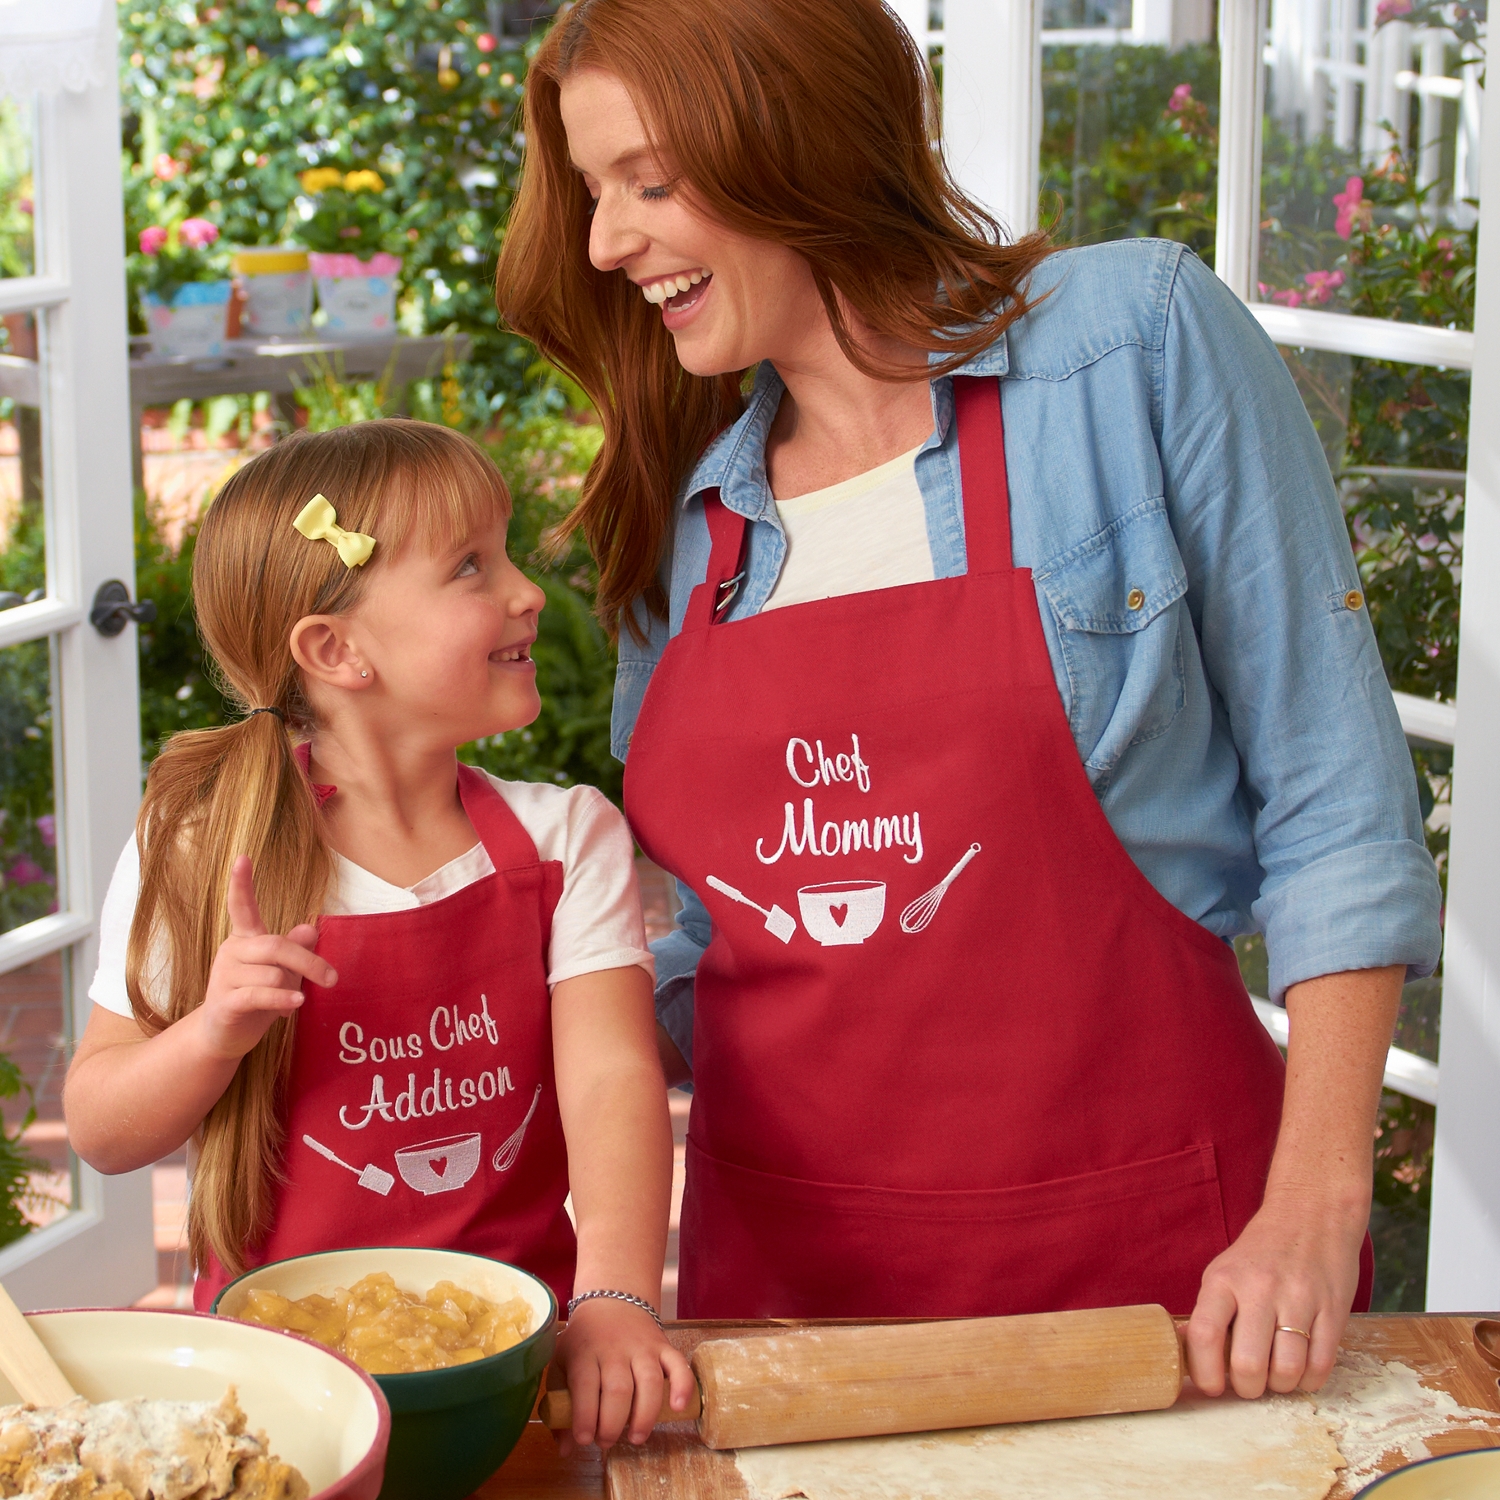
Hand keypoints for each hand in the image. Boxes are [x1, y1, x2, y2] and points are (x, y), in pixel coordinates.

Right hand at [198, 856, 335, 1059]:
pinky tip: (295, 1004)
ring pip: (271, 974)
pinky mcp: (224, 1002)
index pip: (241, 906)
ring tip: (290, 1001)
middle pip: (277, 946)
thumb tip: (311, 928)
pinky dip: (282, 998)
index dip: (241, 883)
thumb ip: (295, 949)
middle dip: (308, 962)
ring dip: (291, 988)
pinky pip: (260, 994)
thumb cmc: (258, 996)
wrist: (225, 1035)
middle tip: (333, 978)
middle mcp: (231, 952)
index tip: (242, 857)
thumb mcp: (282, 971)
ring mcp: (223, 976)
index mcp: (245, 939)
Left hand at [549, 1298, 694, 1451]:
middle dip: (613, 1424)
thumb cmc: (583, 1340)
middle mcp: (615, 1349)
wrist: (610, 1300)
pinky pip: (678, 1365)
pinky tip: (677, 1407)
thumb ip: (560, 1404)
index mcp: (585, 1352)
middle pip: (618, 1390)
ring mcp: (642, 1347)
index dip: (585, 1417)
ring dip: (645, 1416)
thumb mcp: (561, 1363)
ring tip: (636, 1437)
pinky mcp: (663, 1346)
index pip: (585, 1386)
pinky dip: (682, 1386)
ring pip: (649, 1382)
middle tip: (607, 1441)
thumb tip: (566, 1449)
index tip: (584, 1439)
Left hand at [1183, 1183, 1367, 1398]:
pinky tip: (1300, 1370)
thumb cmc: (1262, 1253)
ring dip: (1280, 1387)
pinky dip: (1308, 1381)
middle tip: (1250, 1383)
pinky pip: (1320, 1367)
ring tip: (1276, 1375)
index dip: (1205, 1372)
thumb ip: (1211, 1314)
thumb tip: (1187, 1358)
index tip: (1212, 1386)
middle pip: (1248, 1364)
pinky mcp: (1333, 1311)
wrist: (1312, 1216)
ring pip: (1286, 1372)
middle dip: (1248, 1388)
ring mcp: (1299, 1300)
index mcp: (1224, 1279)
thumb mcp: (1224, 1272)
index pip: (1205, 1334)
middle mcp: (1260, 1288)